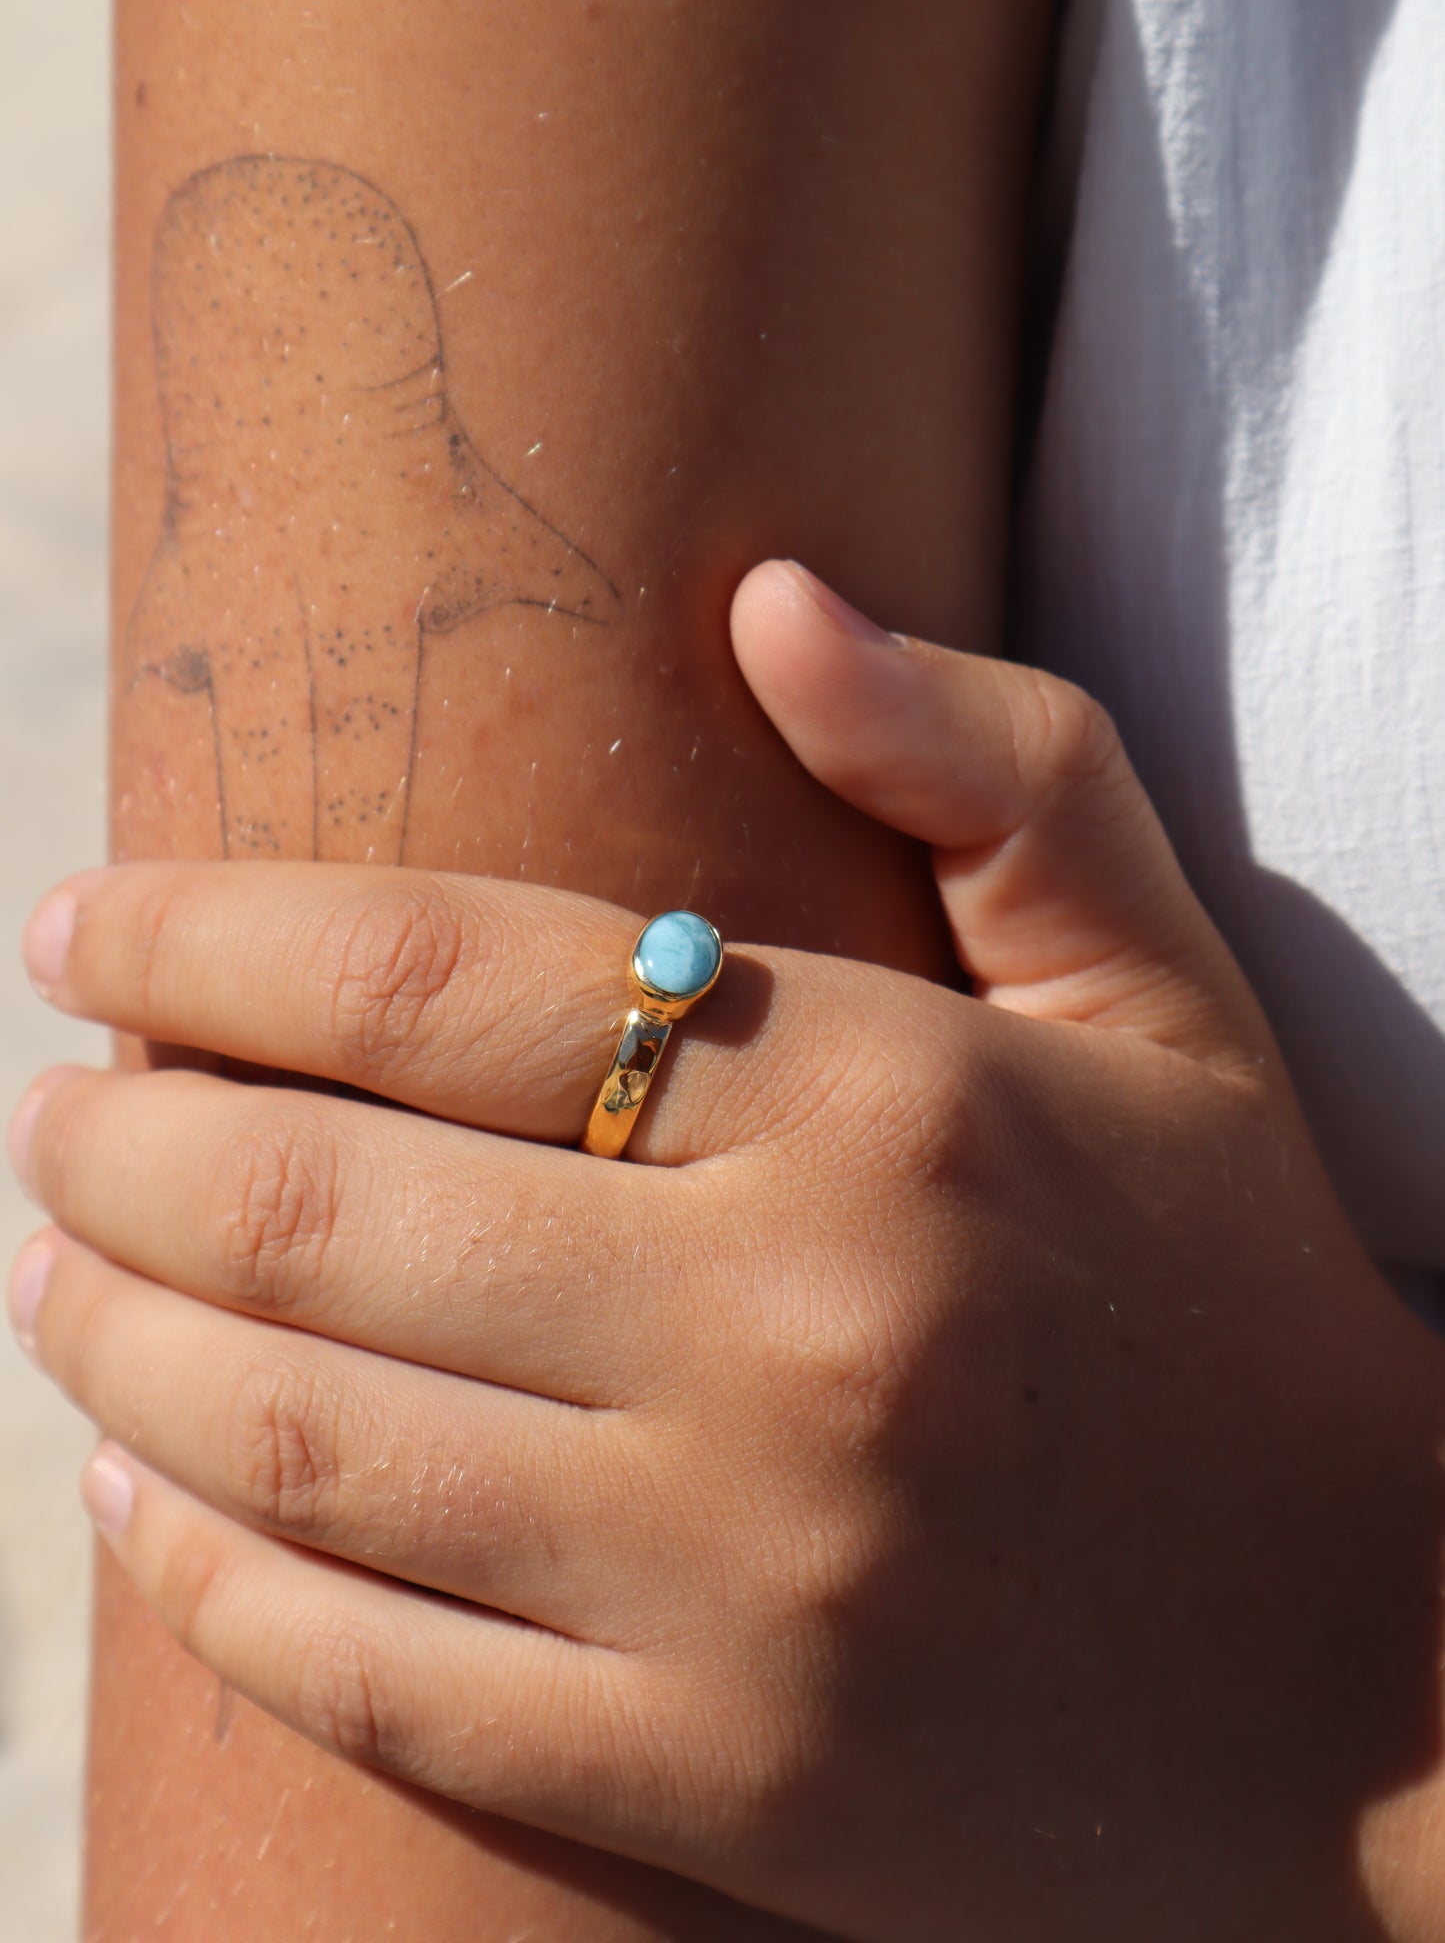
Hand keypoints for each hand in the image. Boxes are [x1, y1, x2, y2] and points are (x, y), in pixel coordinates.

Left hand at [9, 562, 1444, 1942]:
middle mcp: (798, 1336)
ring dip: (107, 1341)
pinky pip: (365, 1677)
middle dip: (108, 1145)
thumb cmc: (1239, 1295)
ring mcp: (743, 1587)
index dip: (205, 942)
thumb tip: (769, 598)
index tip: (79, 924)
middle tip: (51, 1114)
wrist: (1375, 1689)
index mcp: (890, 1107)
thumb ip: (997, 766)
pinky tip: (133, 1491)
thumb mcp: (1167, 997)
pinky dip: (197, 1576)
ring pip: (297, 1440)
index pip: (443, 980)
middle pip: (312, 1207)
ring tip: (49, 1275)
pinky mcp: (713, 1784)